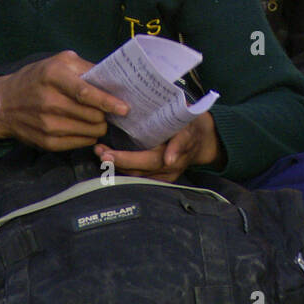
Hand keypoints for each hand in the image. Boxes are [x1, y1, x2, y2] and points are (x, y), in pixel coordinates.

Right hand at [0, 50, 128, 150]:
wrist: (3, 104)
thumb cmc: (36, 78)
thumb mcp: (58, 62)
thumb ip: (85, 67)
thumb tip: (112, 79)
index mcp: (53, 76)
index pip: (85, 92)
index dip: (107, 102)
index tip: (124, 108)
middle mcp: (49, 102)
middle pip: (92, 115)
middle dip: (105, 114)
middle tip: (108, 110)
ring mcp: (47, 125)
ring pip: (90, 132)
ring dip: (98, 126)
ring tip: (94, 117)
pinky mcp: (47, 142)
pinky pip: (80, 143)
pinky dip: (87, 136)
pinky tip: (82, 127)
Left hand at [93, 112, 221, 182]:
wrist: (202, 139)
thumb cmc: (190, 125)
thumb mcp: (189, 124)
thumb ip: (180, 140)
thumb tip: (168, 159)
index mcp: (177, 152)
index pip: (152, 158)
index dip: (130, 159)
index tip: (113, 155)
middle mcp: (170, 167)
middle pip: (142, 168)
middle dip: (121, 161)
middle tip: (102, 153)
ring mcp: (165, 175)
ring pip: (138, 175)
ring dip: (118, 165)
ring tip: (100, 153)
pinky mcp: (161, 178)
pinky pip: (139, 177)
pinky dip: (123, 170)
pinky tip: (109, 162)